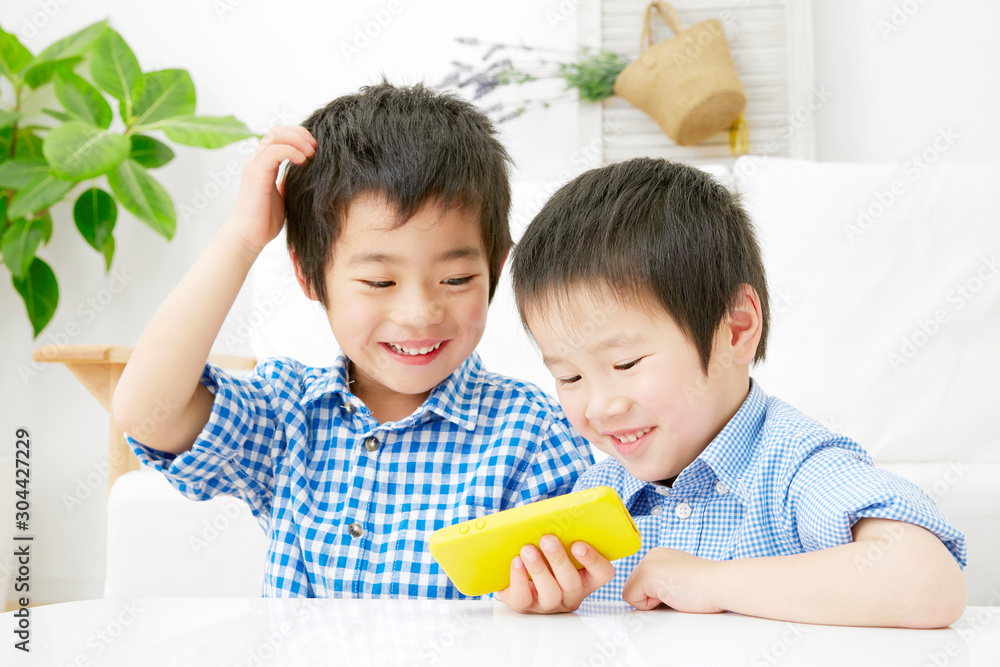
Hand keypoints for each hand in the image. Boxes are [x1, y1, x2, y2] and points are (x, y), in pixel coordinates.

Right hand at [227, 125, 315, 253]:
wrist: (249, 236)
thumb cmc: (265, 220)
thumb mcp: (283, 196)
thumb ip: (288, 181)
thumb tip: (304, 174)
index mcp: (263, 164)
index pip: (279, 136)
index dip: (298, 136)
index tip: (315, 148)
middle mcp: (257, 161)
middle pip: (277, 131)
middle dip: (300, 133)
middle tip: (315, 147)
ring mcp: (255, 165)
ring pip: (275, 136)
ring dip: (297, 140)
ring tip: (311, 152)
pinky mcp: (256, 174)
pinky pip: (274, 151)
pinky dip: (291, 151)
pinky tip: (303, 161)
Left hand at [494, 535, 614, 613]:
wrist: (516, 578)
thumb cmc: (543, 555)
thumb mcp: (558, 546)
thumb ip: (563, 534)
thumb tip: (556, 513)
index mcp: (586, 578)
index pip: (603, 574)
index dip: (594, 560)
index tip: (578, 544)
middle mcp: (570, 595)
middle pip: (572, 583)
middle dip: (559, 560)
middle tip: (547, 539)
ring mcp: (548, 604)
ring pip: (550, 593)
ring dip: (539, 569)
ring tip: (527, 549)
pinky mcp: (525, 607)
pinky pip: (524, 598)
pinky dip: (519, 579)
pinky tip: (516, 561)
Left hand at [621, 547, 723, 612]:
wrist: (720, 584)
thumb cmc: (707, 586)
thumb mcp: (679, 577)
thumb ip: (662, 581)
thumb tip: (648, 598)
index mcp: (659, 555)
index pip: (640, 582)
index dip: (654, 595)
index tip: (675, 591)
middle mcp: (651, 555)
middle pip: (632, 586)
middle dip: (650, 598)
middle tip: (675, 594)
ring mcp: (647, 563)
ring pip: (631, 593)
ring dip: (651, 602)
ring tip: (674, 595)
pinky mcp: (647, 575)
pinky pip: (632, 599)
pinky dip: (650, 606)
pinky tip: (671, 596)